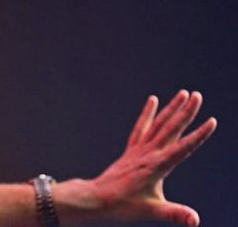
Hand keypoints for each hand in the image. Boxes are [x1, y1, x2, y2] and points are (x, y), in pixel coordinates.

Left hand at [91, 90, 216, 225]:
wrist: (96, 199)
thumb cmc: (123, 206)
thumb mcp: (152, 211)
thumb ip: (174, 214)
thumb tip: (195, 220)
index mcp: (157, 166)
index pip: (182, 148)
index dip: (198, 135)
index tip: (211, 121)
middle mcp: (148, 154)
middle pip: (170, 129)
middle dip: (185, 112)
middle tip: (198, 95)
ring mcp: (138, 150)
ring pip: (158, 125)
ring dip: (171, 109)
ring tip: (184, 93)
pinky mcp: (131, 151)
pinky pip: (141, 128)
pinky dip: (148, 114)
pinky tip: (153, 100)